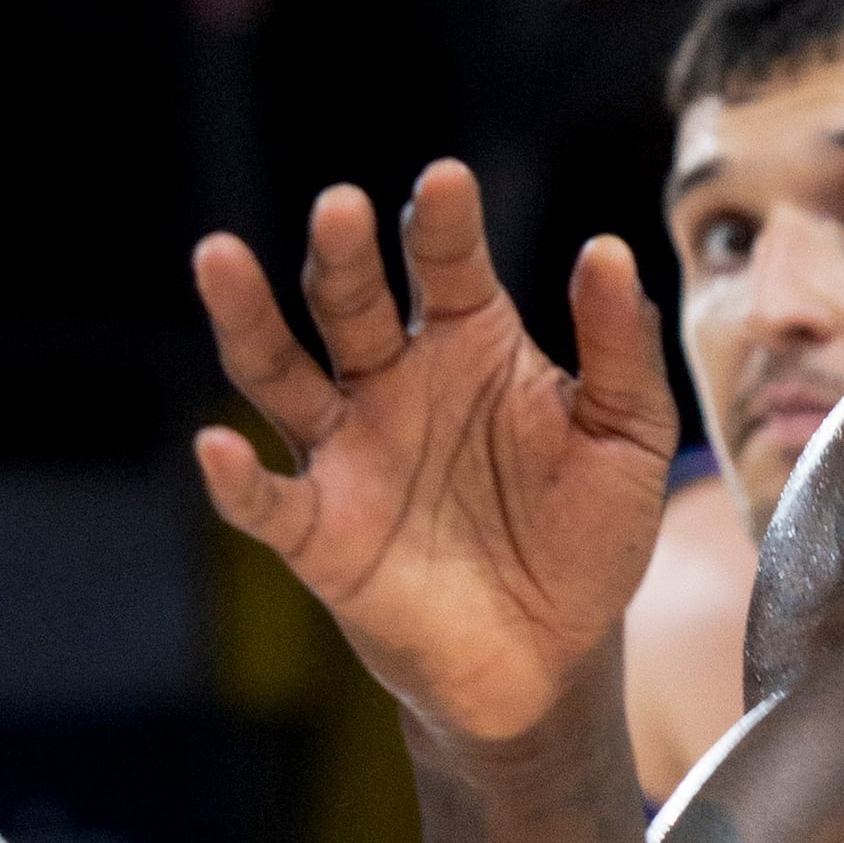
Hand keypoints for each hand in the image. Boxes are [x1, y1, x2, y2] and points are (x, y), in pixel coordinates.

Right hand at [190, 163, 680, 747]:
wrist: (553, 660)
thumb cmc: (586, 536)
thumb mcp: (628, 440)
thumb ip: (620, 349)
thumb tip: (608, 249)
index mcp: (468, 341)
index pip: (446, 264)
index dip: (444, 224)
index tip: (446, 182)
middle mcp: (393, 382)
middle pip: (348, 301)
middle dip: (343, 253)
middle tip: (343, 208)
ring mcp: (348, 454)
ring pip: (279, 373)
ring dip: (248, 318)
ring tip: (220, 257)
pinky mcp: (321, 535)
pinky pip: (267, 502)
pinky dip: (236, 479)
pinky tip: (215, 447)